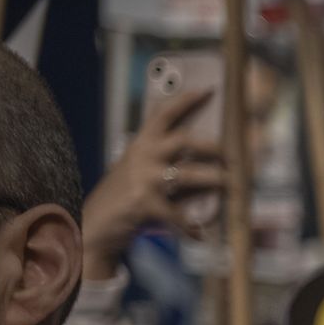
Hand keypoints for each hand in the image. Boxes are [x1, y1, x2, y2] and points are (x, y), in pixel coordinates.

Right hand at [81, 87, 224, 278]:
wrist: (92, 223)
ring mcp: (144, 179)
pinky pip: (179, 215)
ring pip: (188, 174)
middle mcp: (143, 156)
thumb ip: (173, 166)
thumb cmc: (125, 196)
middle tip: (230, 156)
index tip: (209, 90)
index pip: (164, 114)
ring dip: (214, 179)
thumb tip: (215, 167)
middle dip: (212, 147)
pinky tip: (200, 234)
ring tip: (230, 185)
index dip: (187, 100)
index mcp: (142, 144)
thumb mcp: (144, 173)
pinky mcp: (145, 204)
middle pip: (184, 140)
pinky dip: (192, 227)